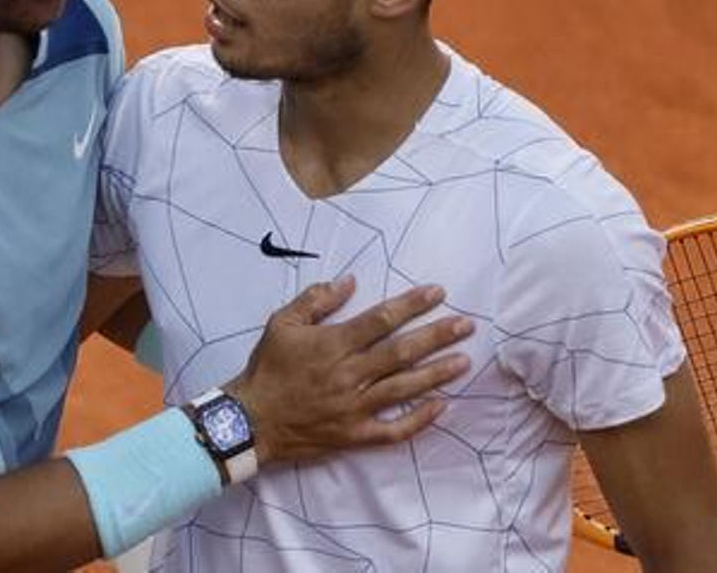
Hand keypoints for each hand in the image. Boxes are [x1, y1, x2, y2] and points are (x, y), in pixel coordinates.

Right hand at [226, 276, 472, 465]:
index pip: (381, 319)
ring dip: (437, 374)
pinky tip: (440, 407)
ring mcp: (354, 407)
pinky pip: (394, 430)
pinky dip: (419, 420)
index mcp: (333, 344)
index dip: (412, 304)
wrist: (250, 420)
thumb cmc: (266, 369)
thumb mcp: (282, 323)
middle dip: (437, 336)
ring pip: (404, 388)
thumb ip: (316, 300)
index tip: (438, 293)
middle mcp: (349, 374)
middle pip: (402, 352)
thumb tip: (348, 281)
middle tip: (466, 325)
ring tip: (464, 361)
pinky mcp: (354, 434)